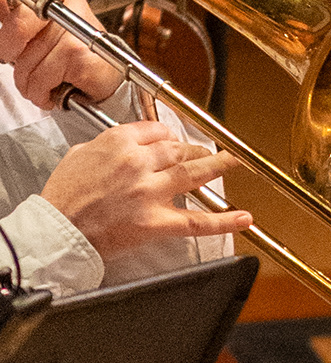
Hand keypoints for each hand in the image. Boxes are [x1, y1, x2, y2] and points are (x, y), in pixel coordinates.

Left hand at [0, 0, 123, 104]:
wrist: (102, 79)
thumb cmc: (65, 51)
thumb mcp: (29, 23)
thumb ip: (7, 2)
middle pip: (15, 22)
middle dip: (9, 49)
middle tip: (19, 56)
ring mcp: (75, 24)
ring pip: (25, 58)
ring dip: (27, 77)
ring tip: (43, 75)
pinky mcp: (80, 52)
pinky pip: (40, 75)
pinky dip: (41, 89)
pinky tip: (55, 84)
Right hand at [41, 119, 251, 257]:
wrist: (54, 231)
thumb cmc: (62, 197)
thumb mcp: (79, 154)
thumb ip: (107, 145)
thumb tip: (127, 145)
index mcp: (118, 142)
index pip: (157, 131)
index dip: (170, 137)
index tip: (175, 141)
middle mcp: (138, 162)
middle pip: (178, 150)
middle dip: (194, 151)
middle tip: (206, 154)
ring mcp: (149, 192)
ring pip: (192, 174)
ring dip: (218, 167)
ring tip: (236, 163)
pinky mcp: (155, 222)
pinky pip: (195, 222)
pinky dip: (223, 221)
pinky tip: (244, 218)